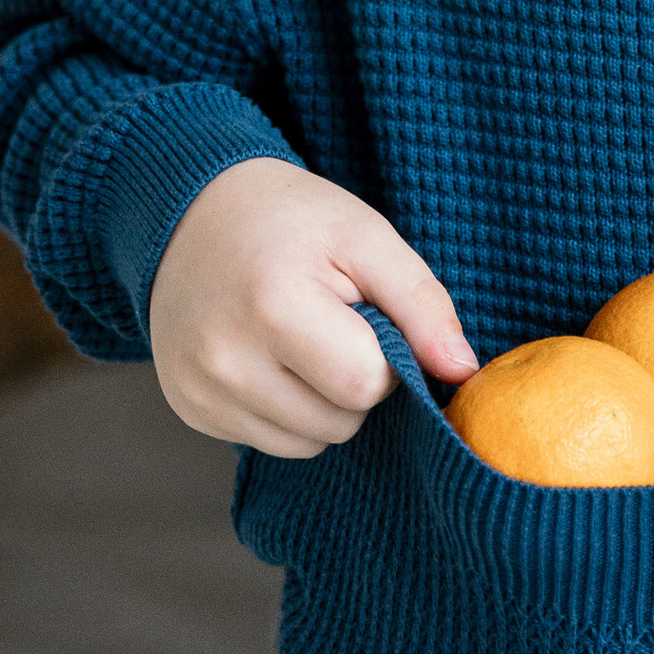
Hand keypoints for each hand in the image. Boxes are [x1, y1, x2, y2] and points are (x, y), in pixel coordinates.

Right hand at [148, 156, 476, 454]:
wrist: (190, 209)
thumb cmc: (289, 219)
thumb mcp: (365, 237)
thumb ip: (422, 304)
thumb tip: (463, 373)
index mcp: (271, 307)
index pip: (364, 385)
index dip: (384, 356)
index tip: (366, 316)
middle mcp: (225, 360)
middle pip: (339, 423)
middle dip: (354, 382)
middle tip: (331, 323)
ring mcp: (200, 390)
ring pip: (307, 444)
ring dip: (322, 404)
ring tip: (300, 340)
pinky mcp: (190, 408)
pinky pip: (268, 443)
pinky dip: (285, 410)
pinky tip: (269, 358)